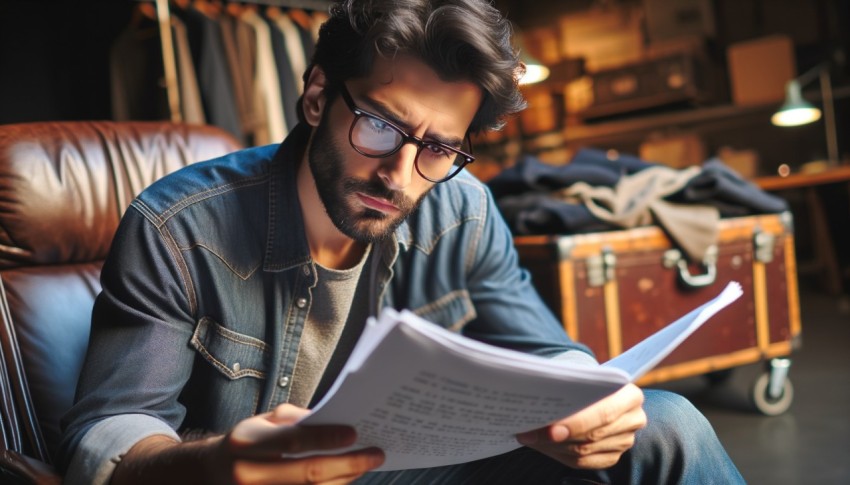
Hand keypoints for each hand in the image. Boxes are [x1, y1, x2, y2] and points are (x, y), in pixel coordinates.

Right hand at [113, 404, 383, 484]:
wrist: (207, 475)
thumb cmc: (246, 443)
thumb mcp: (261, 423)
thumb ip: (293, 420)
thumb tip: (330, 421)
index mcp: (245, 443)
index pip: (294, 441)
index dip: (327, 438)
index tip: (356, 433)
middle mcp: (247, 474)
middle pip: (307, 474)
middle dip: (347, 464)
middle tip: (374, 453)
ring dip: (343, 481)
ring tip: (364, 466)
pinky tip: (345, 481)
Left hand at [515, 384, 645, 469]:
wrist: (596, 389)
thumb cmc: (586, 380)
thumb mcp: (582, 376)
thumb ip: (567, 385)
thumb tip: (537, 397)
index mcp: (630, 395)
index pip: (604, 413)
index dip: (577, 422)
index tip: (550, 428)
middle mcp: (633, 419)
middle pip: (593, 435)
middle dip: (557, 436)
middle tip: (529, 434)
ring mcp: (625, 440)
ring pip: (585, 451)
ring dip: (553, 446)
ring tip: (530, 436)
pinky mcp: (613, 455)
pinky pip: (583, 463)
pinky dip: (559, 455)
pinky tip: (542, 445)